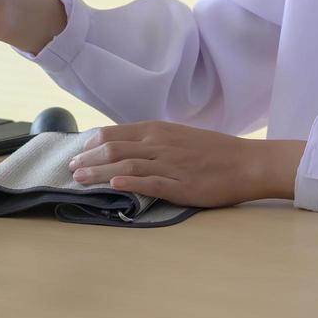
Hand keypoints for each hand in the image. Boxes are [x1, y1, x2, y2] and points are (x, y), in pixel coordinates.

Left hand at [66, 121, 306, 207]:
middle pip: (113, 149)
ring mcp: (169, 165)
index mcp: (158, 130)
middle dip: (87, 160)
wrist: (247, 162)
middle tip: (70, 170)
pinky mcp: (180, 186)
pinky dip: (128, 184)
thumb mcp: (179, 136)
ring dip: (98, 173)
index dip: (92, 144)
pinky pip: (149, 183)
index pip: (115, 133)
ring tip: (80, 180)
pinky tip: (112, 187)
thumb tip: (127, 147)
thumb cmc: (214, 150)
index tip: (79, 153)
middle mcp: (159, 144)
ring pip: (125, 166)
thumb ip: (153, 140)